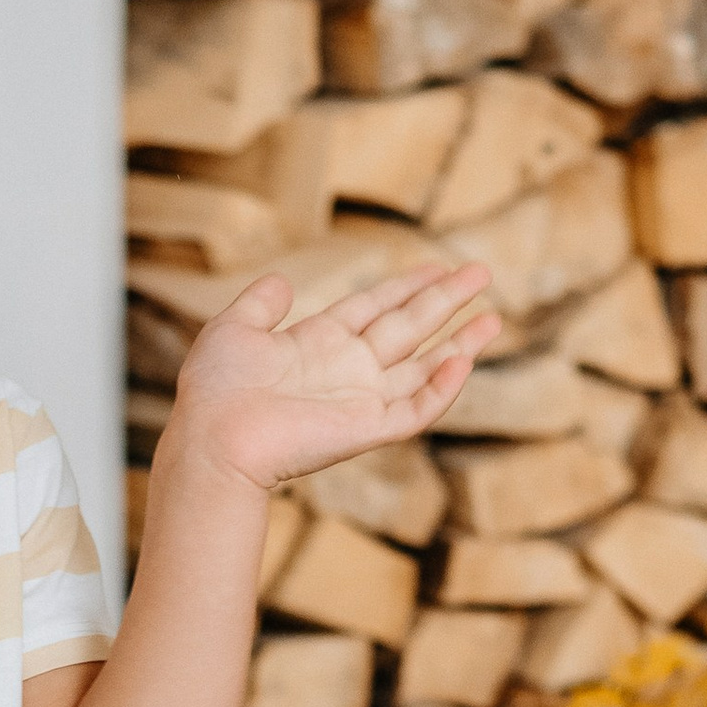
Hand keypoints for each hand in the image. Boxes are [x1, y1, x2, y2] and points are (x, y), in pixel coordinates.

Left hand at [170, 258, 499, 493]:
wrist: (213, 440)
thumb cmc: (214, 391)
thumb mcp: (233, 330)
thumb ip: (260, 304)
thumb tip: (282, 281)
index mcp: (318, 343)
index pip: (374, 308)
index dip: (406, 286)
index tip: (437, 266)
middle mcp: (346, 370)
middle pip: (408, 328)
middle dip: (445, 301)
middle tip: (480, 272)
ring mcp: (359, 400)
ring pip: (423, 369)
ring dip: (459, 345)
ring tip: (494, 319)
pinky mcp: (366, 430)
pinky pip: (414, 411)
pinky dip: (441, 391)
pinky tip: (462, 362)